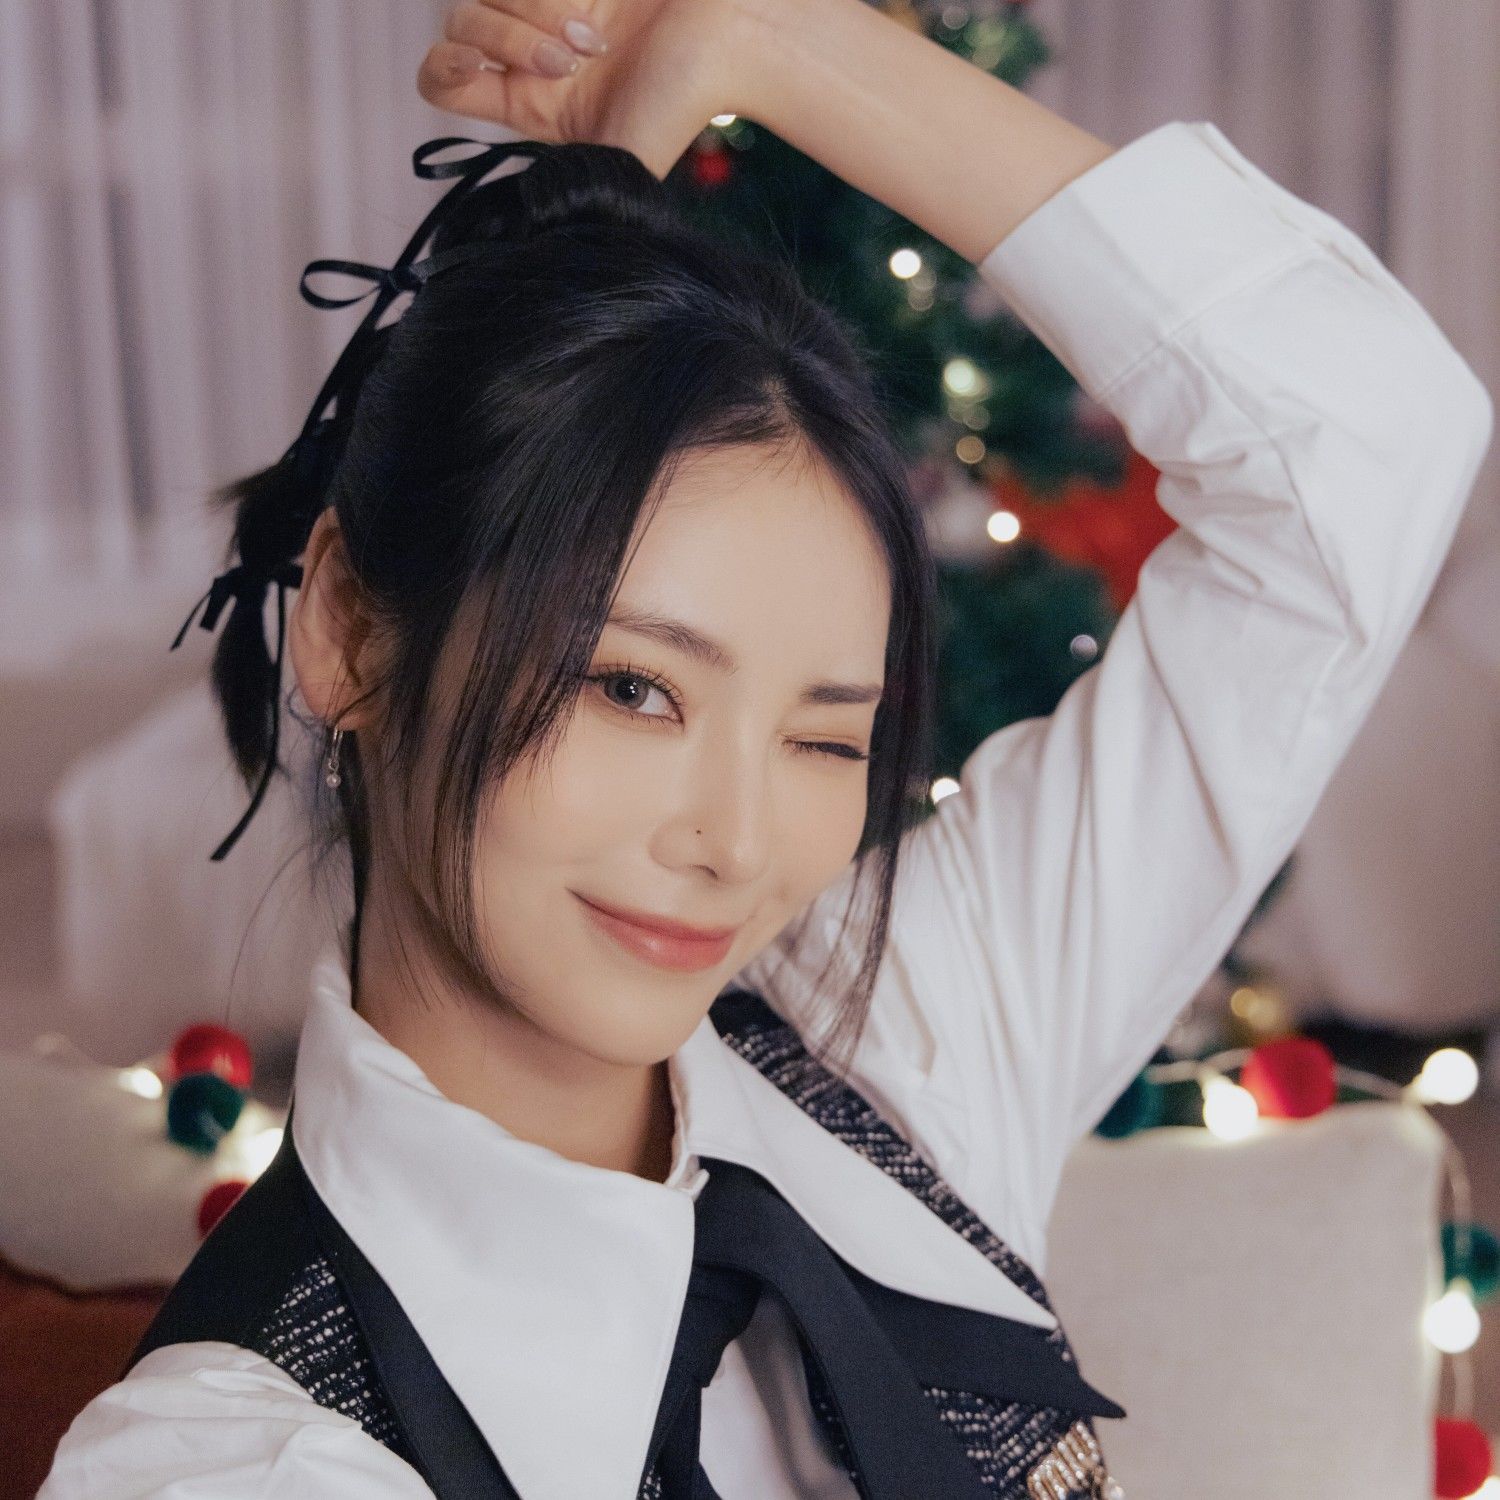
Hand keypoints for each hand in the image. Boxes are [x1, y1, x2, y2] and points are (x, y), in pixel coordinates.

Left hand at [417, 0, 759, 179]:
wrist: (727, 41)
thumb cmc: (678, 108)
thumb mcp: (615, 168)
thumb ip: (565, 191)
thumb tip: (520, 229)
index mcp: (528, 103)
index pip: (443, 79)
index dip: (442, 68)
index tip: (475, 68)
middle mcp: (528, 51)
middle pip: (460, 23)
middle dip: (510, 38)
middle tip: (574, 61)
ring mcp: (546, 1)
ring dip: (538, 8)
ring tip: (594, 36)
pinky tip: (596, 2)